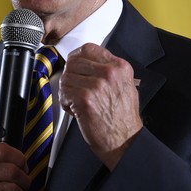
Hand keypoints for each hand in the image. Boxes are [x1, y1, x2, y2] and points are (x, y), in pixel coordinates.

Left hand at [59, 43, 142, 170]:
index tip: (74, 65)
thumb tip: (88, 62)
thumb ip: (109, 69)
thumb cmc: (123, 118)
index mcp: (120, 67)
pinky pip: (64, 92)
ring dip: (67, 90)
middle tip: (73, 87)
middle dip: (70, 75)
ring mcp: (97, 85)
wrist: (124, 141)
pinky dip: (65, 102)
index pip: (89, 49)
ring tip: (76, 101)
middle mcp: (110, 73)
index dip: (77, 57)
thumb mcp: (125, 85)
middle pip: (74, 61)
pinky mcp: (85, 99)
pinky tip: (74, 109)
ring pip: (66, 77)